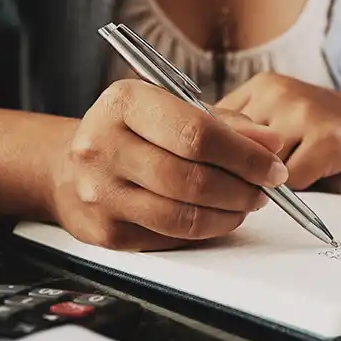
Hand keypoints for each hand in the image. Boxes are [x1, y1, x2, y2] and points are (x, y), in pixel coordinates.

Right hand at [46, 79, 288, 250]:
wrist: (66, 168)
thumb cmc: (132, 133)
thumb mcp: (172, 110)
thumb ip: (225, 124)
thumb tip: (272, 143)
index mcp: (124, 103)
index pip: (197, 133)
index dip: (245, 156)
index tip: (274, 167)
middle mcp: (103, 146)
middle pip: (192, 179)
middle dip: (242, 188)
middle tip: (264, 190)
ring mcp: (101, 193)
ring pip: (183, 216)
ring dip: (228, 214)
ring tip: (245, 204)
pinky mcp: (105, 232)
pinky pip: (170, 237)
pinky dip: (205, 230)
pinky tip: (216, 217)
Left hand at [217, 73, 340, 188]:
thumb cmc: (333, 129)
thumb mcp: (284, 118)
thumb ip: (246, 133)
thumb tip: (203, 165)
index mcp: (262, 85)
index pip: (213, 125)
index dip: (216, 156)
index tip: (224, 171)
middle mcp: (277, 92)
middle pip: (232, 148)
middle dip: (241, 173)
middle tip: (260, 181)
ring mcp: (303, 112)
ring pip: (259, 167)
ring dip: (273, 182)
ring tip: (299, 170)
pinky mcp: (327, 139)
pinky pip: (291, 180)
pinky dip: (300, 187)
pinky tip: (319, 172)